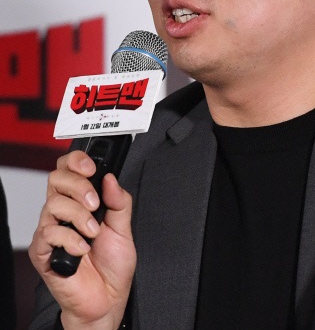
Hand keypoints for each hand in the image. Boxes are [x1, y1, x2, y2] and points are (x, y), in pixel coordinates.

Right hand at [29, 150, 136, 328]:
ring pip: (54, 204)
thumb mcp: (124, 227)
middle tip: (95, 204)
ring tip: (93, 232)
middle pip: (56, 179)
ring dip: (79, 216)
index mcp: (80, 201)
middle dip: (79, 186)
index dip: (76, 161)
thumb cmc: (112, 265)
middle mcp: (63, 212)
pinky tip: (83, 249)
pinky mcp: (43, 252)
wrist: (107, 299)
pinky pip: (49, 233)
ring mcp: (52, 231)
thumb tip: (111, 179)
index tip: (92, 168)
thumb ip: (119, 201)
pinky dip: (70, 239)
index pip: (68, 169)